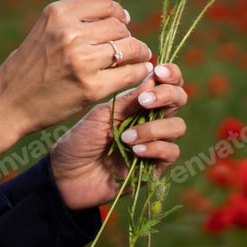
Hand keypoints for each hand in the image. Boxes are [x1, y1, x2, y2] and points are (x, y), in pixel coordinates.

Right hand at [0, 0, 151, 171]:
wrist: (8, 104)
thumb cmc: (27, 68)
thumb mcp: (44, 31)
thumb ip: (75, 21)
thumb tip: (121, 18)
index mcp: (58, 14)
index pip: (105, 4)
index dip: (119, 13)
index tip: (123, 22)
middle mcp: (70, 33)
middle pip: (119, 26)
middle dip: (127, 36)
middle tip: (129, 47)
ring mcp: (82, 60)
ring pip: (129, 47)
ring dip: (139, 53)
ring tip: (138, 59)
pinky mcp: (91, 87)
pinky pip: (131, 73)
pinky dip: (140, 72)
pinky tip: (139, 74)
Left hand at [50, 64, 186, 209]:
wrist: (67, 175)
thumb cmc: (81, 140)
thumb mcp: (102, 115)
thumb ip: (128, 100)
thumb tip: (152, 76)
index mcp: (139, 104)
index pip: (166, 83)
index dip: (170, 74)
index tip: (158, 71)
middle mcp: (152, 120)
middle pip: (179, 100)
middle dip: (167, 95)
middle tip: (144, 101)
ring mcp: (155, 143)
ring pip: (177, 127)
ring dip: (154, 128)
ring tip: (126, 137)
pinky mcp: (155, 167)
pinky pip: (170, 152)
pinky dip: (155, 148)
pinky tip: (135, 151)